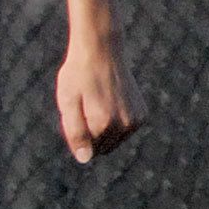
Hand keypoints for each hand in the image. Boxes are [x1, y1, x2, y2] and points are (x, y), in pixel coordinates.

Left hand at [55, 41, 145, 163]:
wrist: (101, 50)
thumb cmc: (78, 75)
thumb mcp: (67, 102)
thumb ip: (75, 133)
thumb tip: (85, 158)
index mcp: (103, 124)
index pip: (87, 151)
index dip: (77, 135)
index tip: (76, 112)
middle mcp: (123, 125)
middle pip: (102, 148)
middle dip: (91, 134)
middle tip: (86, 107)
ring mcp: (135, 121)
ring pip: (114, 141)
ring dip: (103, 129)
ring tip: (97, 103)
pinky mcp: (142, 115)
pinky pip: (124, 132)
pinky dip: (115, 122)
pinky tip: (110, 102)